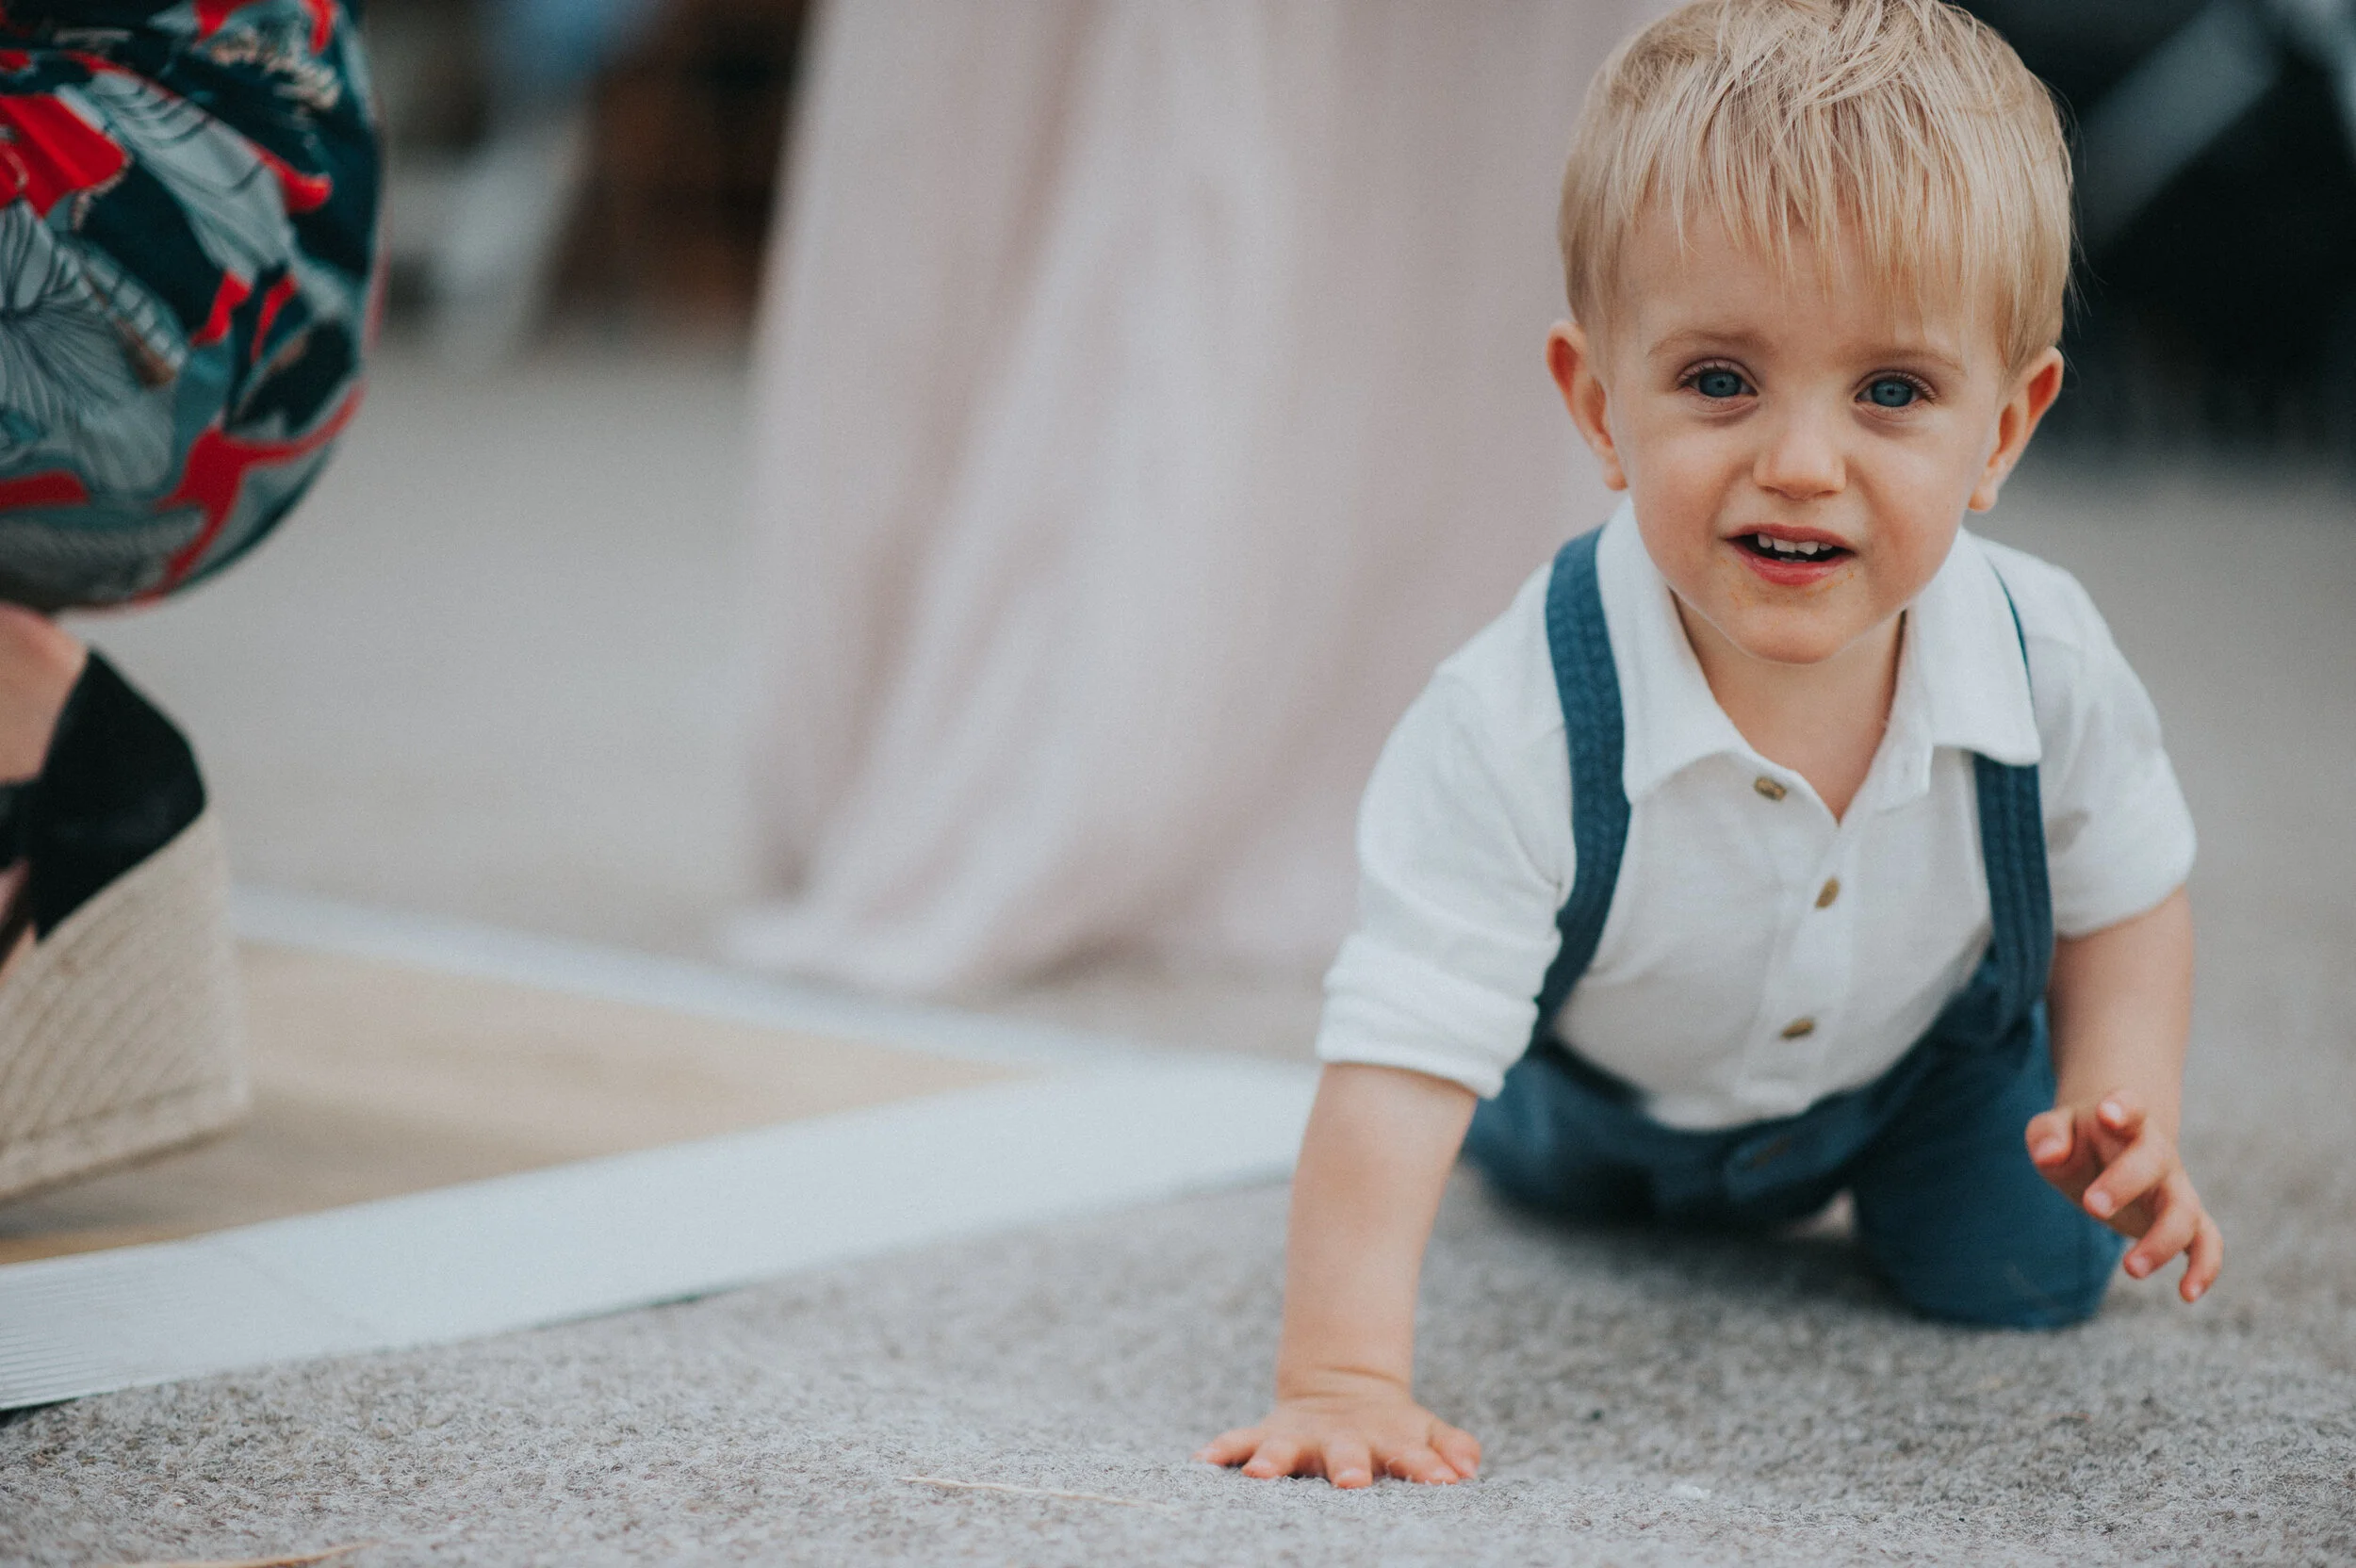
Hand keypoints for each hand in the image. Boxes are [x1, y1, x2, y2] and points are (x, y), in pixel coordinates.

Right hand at [1196, 1373, 1479, 1488]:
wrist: (1342, 1387)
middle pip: (1345, 1454)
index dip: (1425, 1468)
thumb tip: (1468, 1469)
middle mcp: (1341, 1440)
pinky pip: (1239, 1440)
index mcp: (1385, 1441)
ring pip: (1284, 1448)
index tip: (1442, 1481)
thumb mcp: (1424, 1431)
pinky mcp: (1268, 1435)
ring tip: (1258, 1476)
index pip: (1410, 1456)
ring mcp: (1302, 1437)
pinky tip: (1202, 1461)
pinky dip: (1221, 1449)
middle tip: (1353, 1482)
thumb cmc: (1391, 1428)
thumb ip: (1450, 1448)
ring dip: (1273, 1461)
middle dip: (1348, 1468)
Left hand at [2026, 1090, 2222, 1302]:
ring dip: (2161, 1241)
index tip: (2108, 1113)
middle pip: (2154, 1163)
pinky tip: (2187, 1295)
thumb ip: (2048, 1136)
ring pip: (2184, 1211)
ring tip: (2130, 1268)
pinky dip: (2205, 1267)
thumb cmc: (2078, 1140)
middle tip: (2091, 1207)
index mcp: (2125, 1123)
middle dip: (2125, 1184)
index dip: (2123, 1107)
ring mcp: (2174, 1187)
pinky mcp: (2186, 1219)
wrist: (2111, 1150)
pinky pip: (2208, 1242)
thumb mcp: (2054, 1131)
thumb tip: (2049, 1156)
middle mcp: (2157, 1153)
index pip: (2131, 1106)